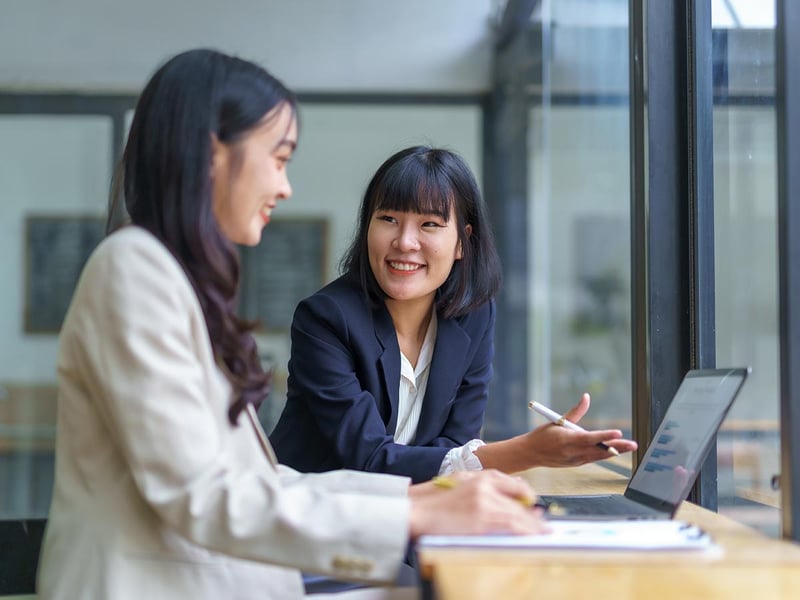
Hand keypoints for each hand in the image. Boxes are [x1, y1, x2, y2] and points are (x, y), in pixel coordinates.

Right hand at [407, 470, 546, 538]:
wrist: (414, 512)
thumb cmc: (430, 501)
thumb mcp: (457, 482)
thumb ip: (481, 483)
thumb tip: (508, 487)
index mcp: (479, 475)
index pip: (513, 483)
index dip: (525, 496)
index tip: (532, 505)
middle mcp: (485, 485)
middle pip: (519, 499)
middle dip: (532, 514)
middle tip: (543, 523)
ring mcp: (485, 501)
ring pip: (518, 514)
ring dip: (533, 525)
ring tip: (543, 532)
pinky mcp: (482, 519)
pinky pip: (512, 526)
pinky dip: (526, 531)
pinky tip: (533, 536)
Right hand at [474, 393, 637, 472]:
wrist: (530, 454)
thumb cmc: (543, 435)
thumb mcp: (557, 420)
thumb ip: (576, 411)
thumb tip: (586, 397)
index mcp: (568, 440)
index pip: (590, 438)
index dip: (605, 436)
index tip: (618, 432)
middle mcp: (573, 452)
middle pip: (599, 450)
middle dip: (618, 447)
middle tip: (633, 444)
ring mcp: (575, 460)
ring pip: (599, 456)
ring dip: (615, 452)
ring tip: (629, 447)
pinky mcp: (576, 464)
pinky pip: (593, 459)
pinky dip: (604, 454)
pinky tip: (615, 451)